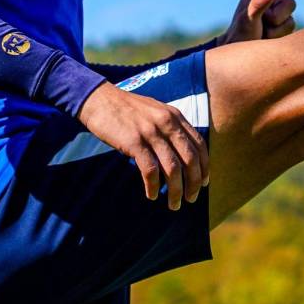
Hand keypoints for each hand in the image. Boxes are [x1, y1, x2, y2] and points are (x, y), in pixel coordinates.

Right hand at [77, 82, 209, 209]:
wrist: (99, 99)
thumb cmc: (127, 109)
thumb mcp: (156, 112)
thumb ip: (171, 128)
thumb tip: (183, 152)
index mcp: (175, 116)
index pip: (199, 144)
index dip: (204, 166)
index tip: (205, 183)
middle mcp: (167, 123)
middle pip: (190, 159)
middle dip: (194, 182)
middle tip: (191, 199)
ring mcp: (151, 132)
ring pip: (172, 168)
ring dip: (176, 190)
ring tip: (174, 204)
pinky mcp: (134, 142)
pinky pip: (150, 170)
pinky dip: (153, 186)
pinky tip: (153, 195)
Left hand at [221, 0, 301, 43]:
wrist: (237, 54)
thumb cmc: (238, 36)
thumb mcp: (247, 19)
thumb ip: (258, 3)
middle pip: (291, 3)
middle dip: (278, 17)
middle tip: (261, 26)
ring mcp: (275, 13)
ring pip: (291, 20)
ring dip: (277, 30)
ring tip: (262, 34)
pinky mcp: (280, 26)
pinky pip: (291, 29)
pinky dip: (279, 36)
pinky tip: (267, 39)